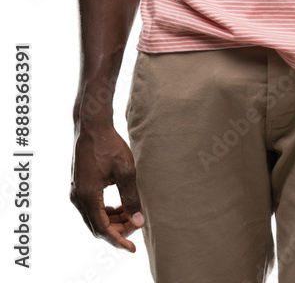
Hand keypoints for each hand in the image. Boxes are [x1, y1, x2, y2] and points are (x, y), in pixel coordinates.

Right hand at [70, 124, 143, 252]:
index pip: (103, 229)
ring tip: (131, 216)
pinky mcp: (78, 185)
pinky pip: (91, 207)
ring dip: (112, 221)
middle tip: (136, 227)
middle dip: (117, 230)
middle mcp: (78, 197)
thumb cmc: (109, 145)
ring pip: (94, 217)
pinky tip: (120, 206)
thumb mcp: (125, 171)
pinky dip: (106, 211)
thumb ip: (131, 197)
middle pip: (97, 226)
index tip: (132, 247)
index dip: (118, 240)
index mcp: (88, 196)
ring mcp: (76, 191)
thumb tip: (138, 221)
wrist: (92, 126)